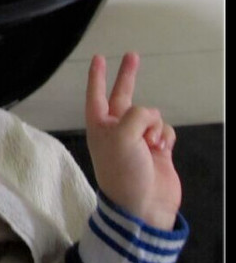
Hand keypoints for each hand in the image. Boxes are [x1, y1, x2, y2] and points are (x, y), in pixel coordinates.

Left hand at [85, 52, 181, 229]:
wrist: (143, 206)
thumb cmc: (123, 171)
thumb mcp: (121, 136)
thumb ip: (136, 115)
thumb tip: (150, 117)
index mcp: (99, 126)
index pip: (96, 94)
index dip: (97, 76)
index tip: (98, 58)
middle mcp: (116, 130)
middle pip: (123, 96)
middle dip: (128, 77)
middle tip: (133, 56)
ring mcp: (137, 139)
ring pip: (150, 115)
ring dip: (154, 124)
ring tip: (150, 145)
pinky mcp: (157, 149)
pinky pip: (164, 130)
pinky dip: (165, 136)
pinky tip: (161, 150)